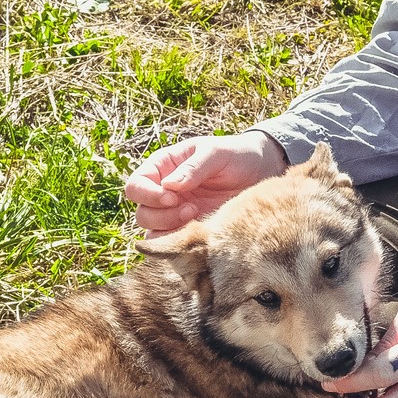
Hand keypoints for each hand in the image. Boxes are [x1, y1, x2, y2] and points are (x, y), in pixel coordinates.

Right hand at [122, 132, 288, 237]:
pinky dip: (180, 242)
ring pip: (152, 232)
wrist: (261, 172)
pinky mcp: (190, 229)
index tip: (172, 197)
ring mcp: (175, 213)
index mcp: (163, 167)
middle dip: (161, 215)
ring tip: (197, 216)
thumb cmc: (236, 155)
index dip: (148, 195)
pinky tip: (200, 231)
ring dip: (170, 229)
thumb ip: (193, 168)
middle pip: (141, 212)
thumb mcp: (216, 153)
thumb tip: (169, 185)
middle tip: (191, 209)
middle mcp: (163, 192)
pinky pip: (172, 244)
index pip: (136, 185)